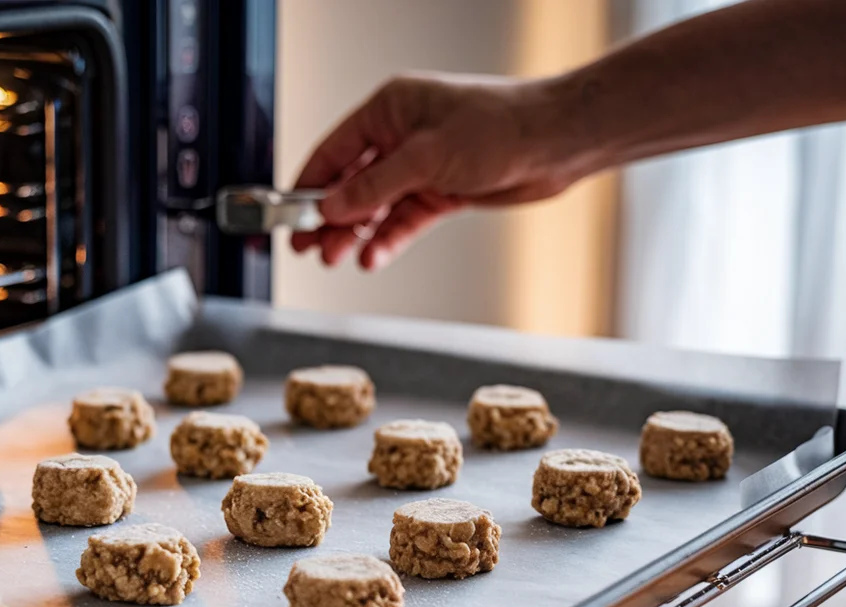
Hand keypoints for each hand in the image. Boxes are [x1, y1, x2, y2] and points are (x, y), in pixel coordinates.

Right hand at [291, 73, 576, 269]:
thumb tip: (332, 207)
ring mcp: (422, 166)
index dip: (309, 184)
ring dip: (356, 233)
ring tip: (336, 257)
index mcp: (390, 109)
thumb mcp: (427, 157)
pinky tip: (373, 255)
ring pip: (376, 206)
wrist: (555, 143)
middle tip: (309, 246)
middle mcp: (402, 136)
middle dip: (329, 217)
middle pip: (351, 182)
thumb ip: (374, 187)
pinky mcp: (442, 191)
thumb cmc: (502, 126)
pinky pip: (404, 219)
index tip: (289, 214)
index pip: (334, 151)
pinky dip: (388, 239)